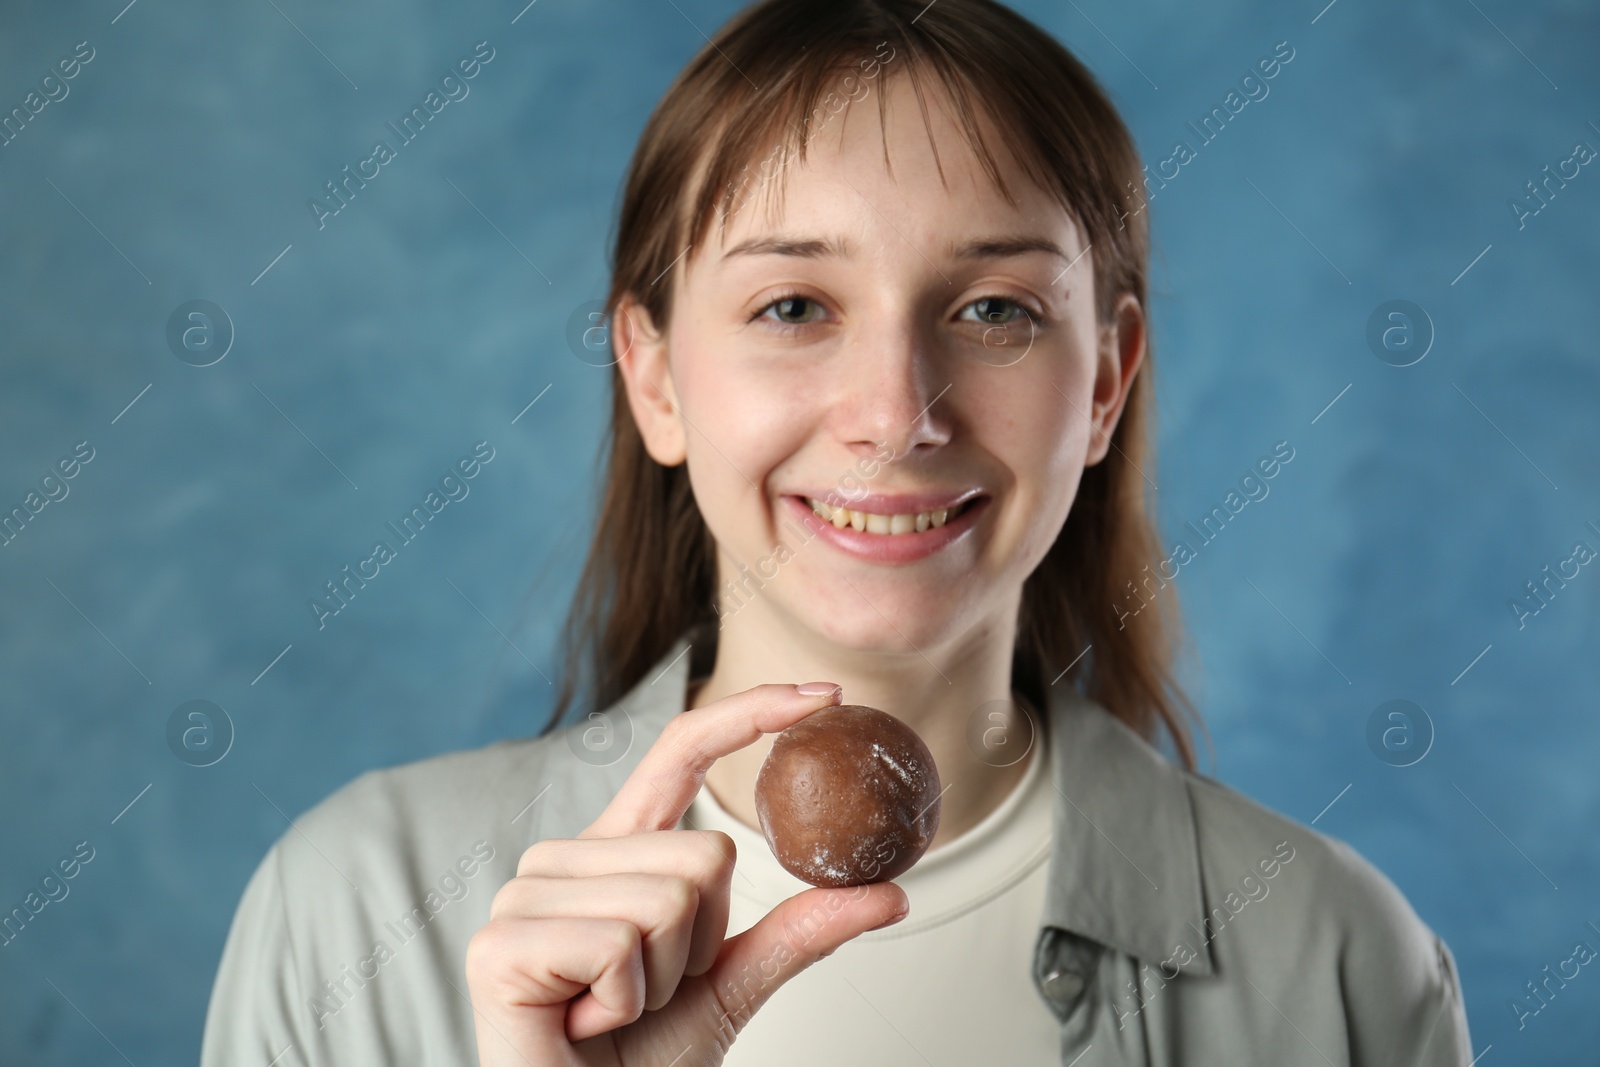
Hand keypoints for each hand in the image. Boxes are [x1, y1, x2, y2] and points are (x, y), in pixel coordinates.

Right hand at [465, 682, 909, 1066]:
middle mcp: (564, 859)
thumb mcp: (732, 985)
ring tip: (612, 1011)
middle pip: (702, 854)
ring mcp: (525, 895)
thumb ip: (798, 932)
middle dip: (702, 944)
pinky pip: (618, 944)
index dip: (748, 713)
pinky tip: (583, 1024)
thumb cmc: (639, 1063)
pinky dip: (625, 1002)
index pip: (681, 751)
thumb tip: (890, 894)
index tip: (823, 693)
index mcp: (617, 852)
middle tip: (648, 993)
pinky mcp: (501, 943)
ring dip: (664, 980)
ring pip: (668, 900)